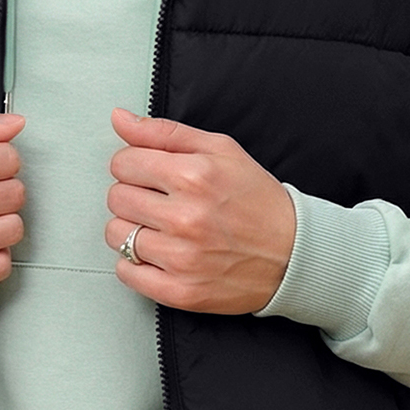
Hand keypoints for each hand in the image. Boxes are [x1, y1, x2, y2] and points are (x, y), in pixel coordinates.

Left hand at [105, 107, 295, 314]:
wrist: (293, 255)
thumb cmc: (257, 200)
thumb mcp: (220, 150)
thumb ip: (164, 132)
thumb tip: (119, 118)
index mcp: (194, 176)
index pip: (123, 163)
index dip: (133, 166)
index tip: (150, 175)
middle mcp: (186, 217)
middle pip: (116, 198)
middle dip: (132, 195)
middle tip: (159, 201)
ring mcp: (182, 258)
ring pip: (115, 234)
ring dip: (131, 229)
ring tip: (160, 228)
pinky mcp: (180, 291)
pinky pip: (126, 272)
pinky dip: (134, 263)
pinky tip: (158, 254)